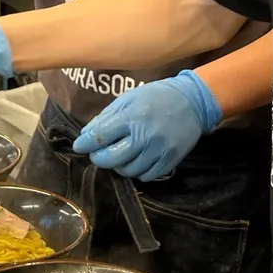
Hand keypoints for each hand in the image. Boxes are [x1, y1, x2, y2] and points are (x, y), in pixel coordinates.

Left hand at [72, 70, 220, 180]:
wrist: (193, 102)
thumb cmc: (157, 96)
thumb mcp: (129, 98)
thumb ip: (107, 116)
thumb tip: (87, 135)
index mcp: (132, 116)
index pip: (100, 137)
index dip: (85, 144)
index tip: (80, 146)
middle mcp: (145, 136)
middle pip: (111, 159)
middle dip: (99, 158)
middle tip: (98, 154)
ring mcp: (159, 150)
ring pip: (128, 171)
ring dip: (118, 166)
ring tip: (119, 156)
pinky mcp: (170, 161)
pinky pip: (146, 176)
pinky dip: (137, 171)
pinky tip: (136, 161)